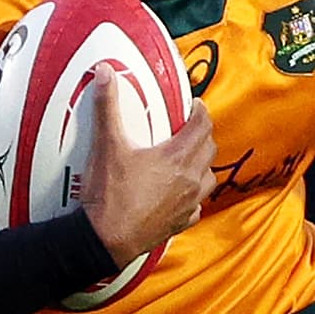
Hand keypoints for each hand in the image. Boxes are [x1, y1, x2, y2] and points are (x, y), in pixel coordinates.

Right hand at [80, 96, 213, 265]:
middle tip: (187, 128)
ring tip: (186, 159)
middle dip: (202, 135)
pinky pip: (197, 205)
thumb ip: (107, 106)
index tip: (194, 105)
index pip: (203, 125)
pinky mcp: (181, 222)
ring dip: (201, 165)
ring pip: (209, 178)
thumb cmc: (110, 195)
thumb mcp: (107, 145)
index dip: (200, 111)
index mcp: (177, 157)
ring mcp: (188, 204)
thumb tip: (105, 73)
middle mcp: (190, 180)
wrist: (106, 239)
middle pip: (209, 149)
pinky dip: (192, 196)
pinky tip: (178, 193)